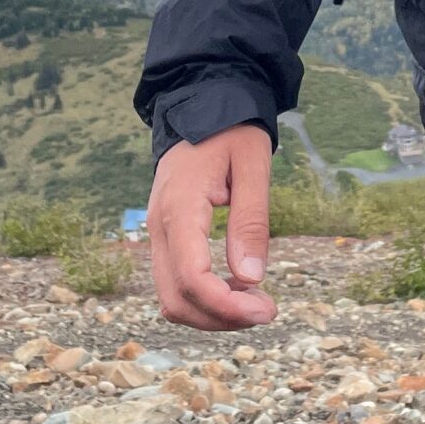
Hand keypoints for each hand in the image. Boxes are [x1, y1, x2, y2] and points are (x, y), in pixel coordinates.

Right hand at [148, 123, 277, 331]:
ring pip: (172, 298)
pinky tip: (235, 288)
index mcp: (180, 209)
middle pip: (177, 299)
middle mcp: (159, 227)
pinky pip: (174, 283)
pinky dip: (203, 298)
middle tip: (267, 309)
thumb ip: (251, 221)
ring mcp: (157, 233)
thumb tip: (251, 279)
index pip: (192, 278)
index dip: (227, 306)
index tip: (267, 311)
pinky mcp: (165, 237)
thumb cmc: (231, 131)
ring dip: (212, 313)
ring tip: (254, 301)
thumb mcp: (253, 166)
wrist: (201, 105)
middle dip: (221, 318)